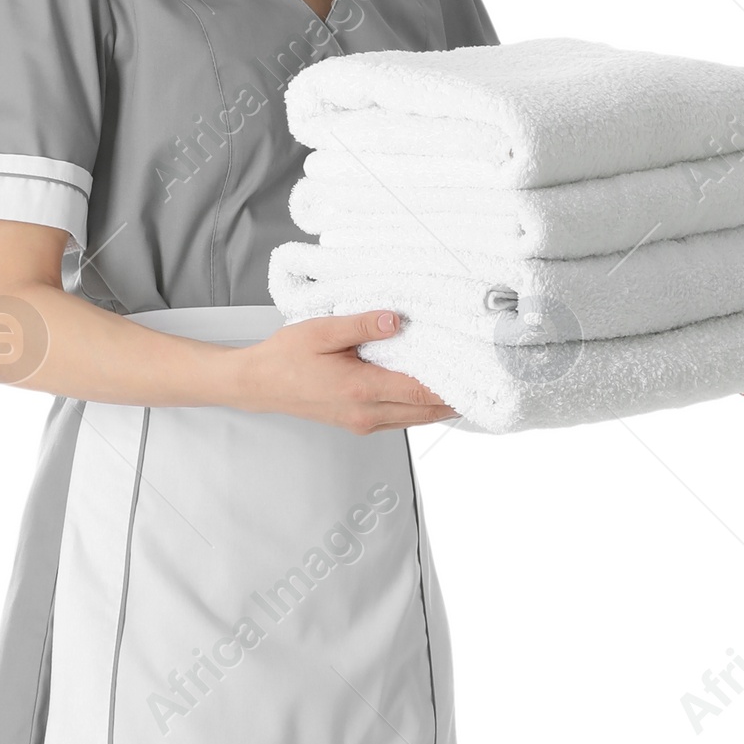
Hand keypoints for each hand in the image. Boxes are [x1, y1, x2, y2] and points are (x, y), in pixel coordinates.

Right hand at [231, 312, 458, 433]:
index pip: (419, 391)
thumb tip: (395, 320)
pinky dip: (419, 410)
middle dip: (455, 400)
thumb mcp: (322, 331)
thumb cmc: (286, 357)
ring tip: (467, 390)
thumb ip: (361, 325)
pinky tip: (430, 396)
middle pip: (424, 411)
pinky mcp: (358, 423)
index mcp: (361, 389)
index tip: (477, 376)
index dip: (451, 385)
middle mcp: (366, 413)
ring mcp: (362, 422)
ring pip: (414, 419)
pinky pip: (399, 420)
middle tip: (485, 386)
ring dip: (440, 408)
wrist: (259, 384)